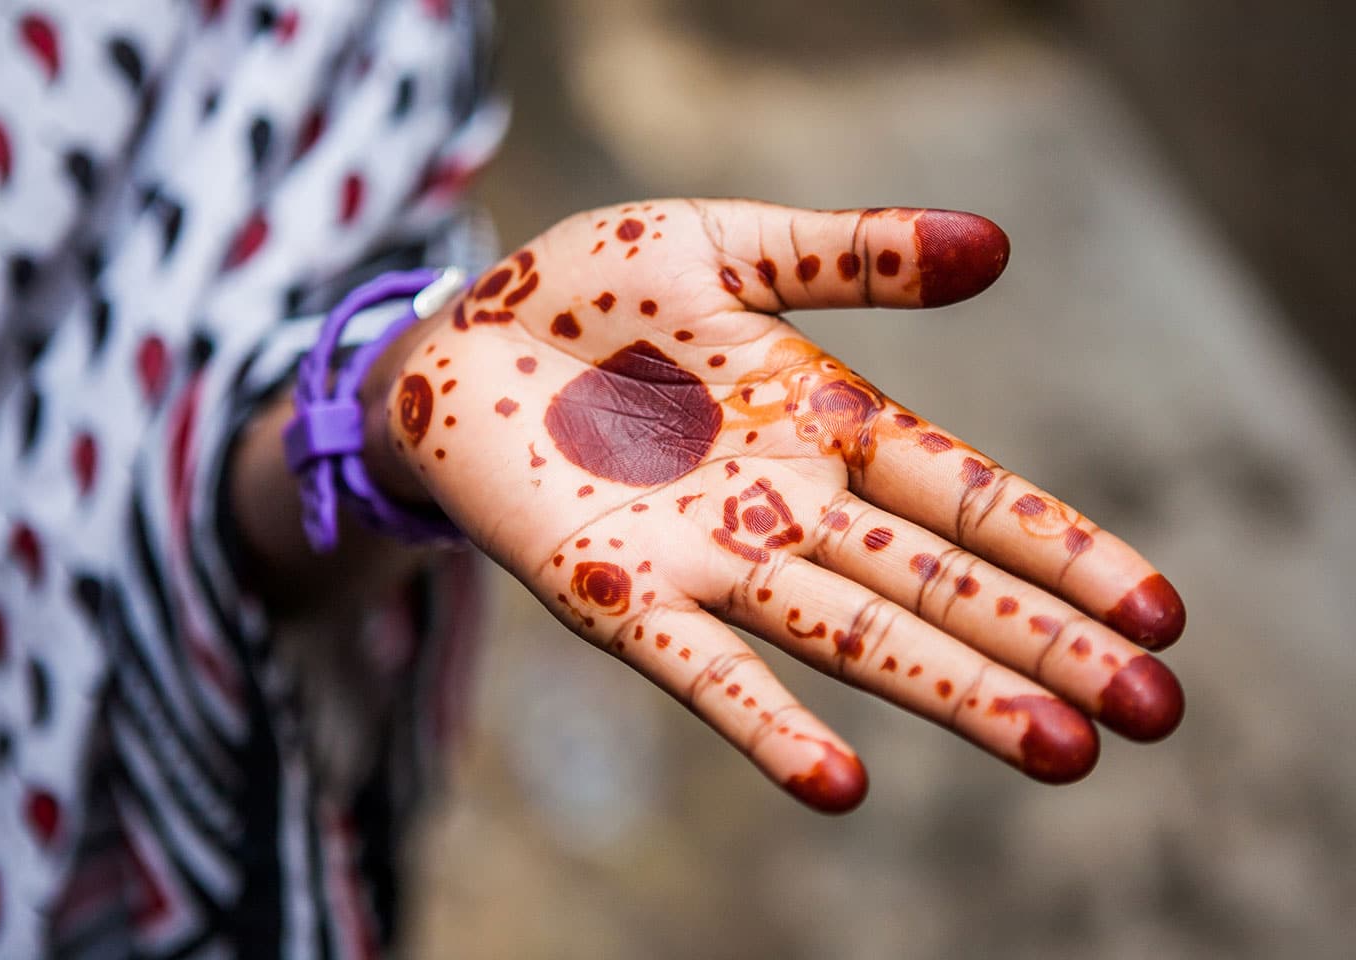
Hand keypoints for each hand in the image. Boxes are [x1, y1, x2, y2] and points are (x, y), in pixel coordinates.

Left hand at [382, 199, 1184, 811]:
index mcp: (825, 424)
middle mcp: (786, 508)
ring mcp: (708, 559)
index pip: (968, 494)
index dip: (1062, 548)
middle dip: (1044, 643)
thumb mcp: (727, 250)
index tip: (1160, 610)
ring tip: (1060, 750)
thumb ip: (850, 255)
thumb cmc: (590, 294)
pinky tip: (840, 783)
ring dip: (951, 692)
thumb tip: (997, 246)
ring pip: (852, 633)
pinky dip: (767, 723)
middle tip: (1157, 711)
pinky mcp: (618, 595)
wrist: (455, 344)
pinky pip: (704, 669)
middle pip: (936, 583)